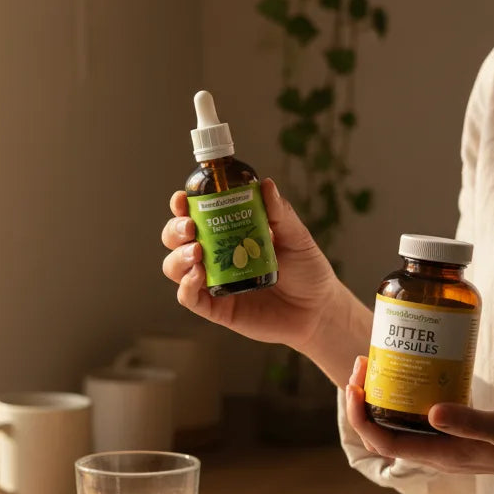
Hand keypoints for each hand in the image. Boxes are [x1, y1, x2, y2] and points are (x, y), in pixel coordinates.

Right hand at [161, 178, 345, 353]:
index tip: (183, 198)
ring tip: (197, 252)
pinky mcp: (217, 308)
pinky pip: (189, 298)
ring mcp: (213, 282)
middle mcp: (215, 256)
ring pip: (175, 267)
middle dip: (175, 229)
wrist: (318, 309)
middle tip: (190, 227)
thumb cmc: (307, 271)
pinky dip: (186, 285)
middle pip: (176, 239)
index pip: (195, 215)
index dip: (182, 206)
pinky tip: (198, 276)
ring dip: (178, 256)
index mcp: (228, 233)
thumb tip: (266, 185)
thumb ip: (280, 213)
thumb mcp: (296, 237)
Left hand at [344, 356, 493, 493]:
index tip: (354, 383)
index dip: (360, 415)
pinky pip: (416, 414)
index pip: (382, 440)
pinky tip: (409, 369)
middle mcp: (434, 451)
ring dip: (380, 395)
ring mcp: (442, 442)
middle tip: (363, 361)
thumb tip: (432, 413)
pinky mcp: (452, 430)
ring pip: (397, 421)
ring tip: (378, 361)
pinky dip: (404, 393)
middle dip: (363, 400)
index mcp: (439, 455)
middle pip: (382, 429)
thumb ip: (469, 422)